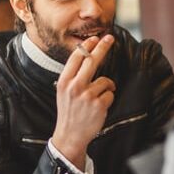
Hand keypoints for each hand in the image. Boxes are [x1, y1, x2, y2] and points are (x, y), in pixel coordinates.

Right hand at [52, 35, 115, 169]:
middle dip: (102, 47)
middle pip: (92, 60)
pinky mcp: (98, 104)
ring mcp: (87, 95)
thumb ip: (72, 76)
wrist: (70, 135)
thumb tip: (87, 57)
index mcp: (64, 81)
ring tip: (96, 99)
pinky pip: (110, 94)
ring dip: (106, 87)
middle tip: (110, 38)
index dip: (87, 46)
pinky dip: (108, 99)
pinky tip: (99, 108)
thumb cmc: (68, 111)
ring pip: (105, 80)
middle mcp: (75, 86)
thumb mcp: (63, 92)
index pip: (76, 58)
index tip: (95, 38)